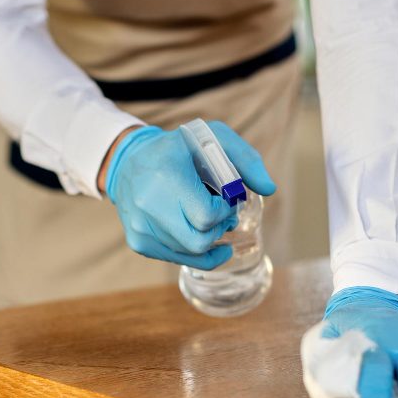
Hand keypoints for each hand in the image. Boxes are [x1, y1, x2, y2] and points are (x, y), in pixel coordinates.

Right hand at [103, 121, 275, 268]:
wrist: (127, 161)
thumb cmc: (178, 150)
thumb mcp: (213, 138)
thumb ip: (246, 160)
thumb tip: (269, 189)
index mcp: (167, 176)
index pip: (207, 216)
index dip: (224, 211)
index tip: (226, 199)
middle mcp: (149, 205)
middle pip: (199, 241)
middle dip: (218, 230)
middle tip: (223, 215)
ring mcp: (141, 228)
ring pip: (190, 253)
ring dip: (209, 241)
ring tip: (210, 221)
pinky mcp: (139, 242)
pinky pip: (177, 259)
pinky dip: (196, 253)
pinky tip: (205, 240)